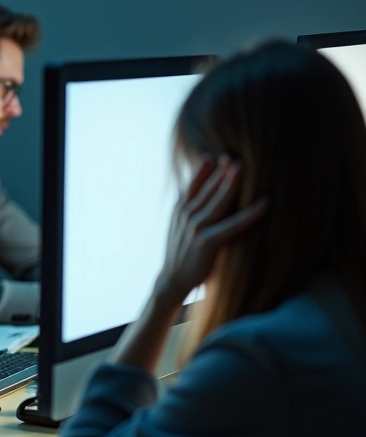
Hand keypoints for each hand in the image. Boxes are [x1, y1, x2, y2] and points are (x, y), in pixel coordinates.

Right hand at [156, 157, 267, 303]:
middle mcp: (186, 215)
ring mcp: (196, 227)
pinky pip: (233, 224)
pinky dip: (250, 213)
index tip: (216, 156)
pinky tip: (265, 203)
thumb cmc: (181, 254)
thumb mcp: (180, 228)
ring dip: (232, 183)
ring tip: (243, 167)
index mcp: (180, 210)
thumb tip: (204, 197)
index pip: (193, 184)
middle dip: (222, 171)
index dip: (204, 169)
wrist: (172, 280)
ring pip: (218, 200)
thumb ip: (190, 210)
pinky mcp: (207, 242)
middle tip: (235, 156)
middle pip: (208, 188)